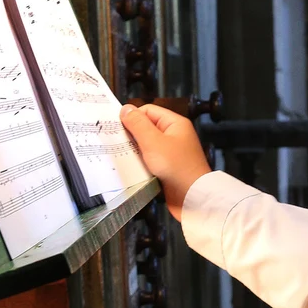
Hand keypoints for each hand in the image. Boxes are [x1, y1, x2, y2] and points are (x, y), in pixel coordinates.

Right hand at [119, 103, 210, 218]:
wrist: (192, 198)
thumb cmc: (177, 168)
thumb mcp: (153, 142)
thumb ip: (138, 124)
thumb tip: (126, 109)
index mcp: (175, 124)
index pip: (148, 110)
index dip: (133, 116)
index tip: (117, 126)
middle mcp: (174, 136)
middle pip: (146, 127)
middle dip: (131, 134)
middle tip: (115, 140)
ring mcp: (171, 152)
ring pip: (146, 145)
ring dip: (134, 149)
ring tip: (120, 153)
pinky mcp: (167, 167)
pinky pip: (149, 159)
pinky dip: (140, 162)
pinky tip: (130, 166)